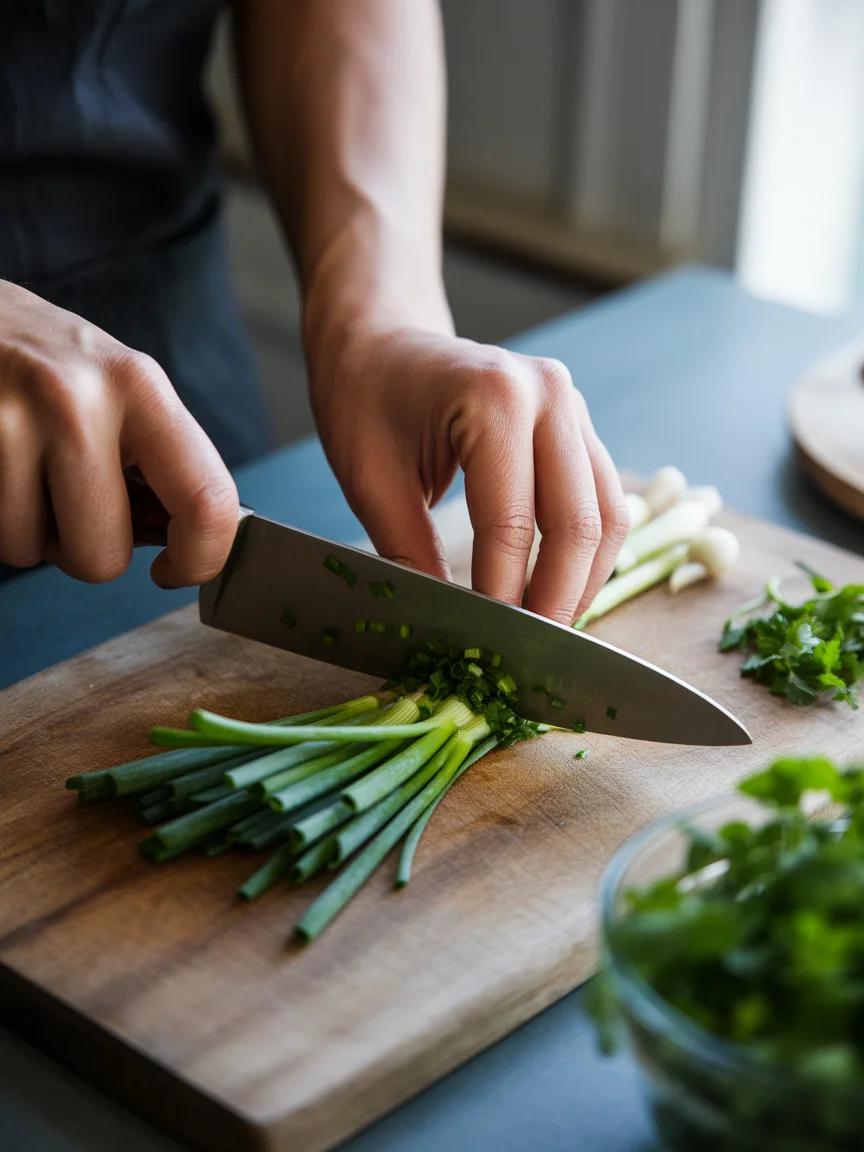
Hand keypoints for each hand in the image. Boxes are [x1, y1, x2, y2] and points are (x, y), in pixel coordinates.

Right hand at [0, 280, 237, 586]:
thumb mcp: (117, 387)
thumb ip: (159, 461)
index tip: (177, 570)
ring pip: (32, 551)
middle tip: (74, 504)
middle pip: (103, 555)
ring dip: (30, 532)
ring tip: (26, 473)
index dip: (200, 559)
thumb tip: (193, 547)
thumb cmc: (45, 362)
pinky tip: (3, 471)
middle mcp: (76, 401)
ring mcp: (10, 421)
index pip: (206, 501)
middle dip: (86, 550)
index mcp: (138, 387)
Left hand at [309, 325, 628, 624]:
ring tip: (547, 630)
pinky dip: (587, 552)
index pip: (513, 524)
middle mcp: (549, 394)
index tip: (487, 649)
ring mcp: (572, 404)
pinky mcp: (578, 423)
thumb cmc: (364, 401)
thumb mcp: (371, 483)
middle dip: (556, 600)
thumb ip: (412, 556)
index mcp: (494, 398)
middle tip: (529, 657)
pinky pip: (604, 498)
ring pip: (607, 515)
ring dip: (583, 582)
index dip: (503, 597)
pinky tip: (558, 588)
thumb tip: (450, 630)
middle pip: (579, 524)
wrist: (381, 340)